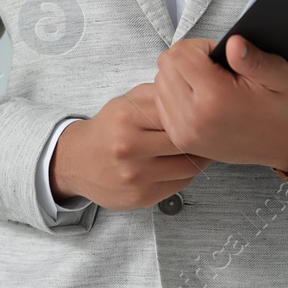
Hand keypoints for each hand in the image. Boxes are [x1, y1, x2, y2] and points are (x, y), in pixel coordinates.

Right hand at [49, 83, 210, 211]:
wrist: (78, 162)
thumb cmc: (108, 129)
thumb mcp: (127, 101)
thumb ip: (159, 94)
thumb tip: (193, 91)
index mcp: (127, 118)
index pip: (177, 113)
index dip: (196, 111)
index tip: (205, 110)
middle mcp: (129, 148)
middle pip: (184, 140)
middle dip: (201, 135)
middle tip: (210, 130)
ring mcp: (136, 176)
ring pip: (188, 165)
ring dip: (200, 156)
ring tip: (201, 147)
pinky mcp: (143, 196)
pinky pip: (181, 183)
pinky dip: (188, 172)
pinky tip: (184, 163)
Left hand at [153, 36, 287, 171]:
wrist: (285, 143)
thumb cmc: (282, 105)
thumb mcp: (280, 75)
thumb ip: (254, 58)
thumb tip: (233, 43)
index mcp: (216, 98)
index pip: (180, 52)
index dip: (200, 46)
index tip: (218, 57)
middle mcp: (194, 118)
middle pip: (166, 66)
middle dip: (187, 59)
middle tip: (213, 69)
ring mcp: (185, 133)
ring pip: (160, 84)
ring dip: (179, 77)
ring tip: (207, 84)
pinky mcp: (182, 141)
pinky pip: (162, 106)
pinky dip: (175, 96)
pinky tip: (199, 99)